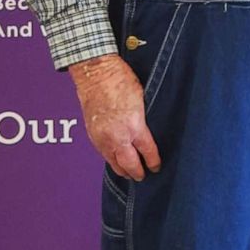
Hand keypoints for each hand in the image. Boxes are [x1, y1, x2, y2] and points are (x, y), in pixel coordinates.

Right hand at [70, 54, 161, 180]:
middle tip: (143, 176)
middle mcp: (117, 135)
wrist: (96, 73)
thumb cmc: (119, 79)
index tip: (156, 167)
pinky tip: (116, 159)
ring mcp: (103, 137)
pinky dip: (111, 159)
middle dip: (137, 173)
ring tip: (129, 173)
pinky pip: (103, 154)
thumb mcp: (141, 99)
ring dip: (122, 169)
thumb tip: (148, 131)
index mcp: (134, 125)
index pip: (147, 152)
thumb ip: (144, 119)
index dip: (153, 162)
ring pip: (113, 163)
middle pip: (129, 164)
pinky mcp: (92, 135)